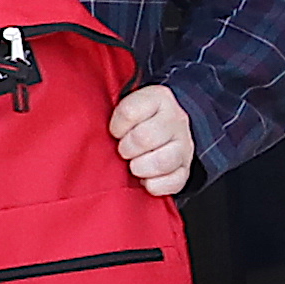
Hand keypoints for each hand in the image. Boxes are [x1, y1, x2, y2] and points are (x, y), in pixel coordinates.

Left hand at [110, 83, 198, 197]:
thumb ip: (116, 114)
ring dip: (141, 167)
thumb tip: (98, 134)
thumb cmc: (138, 119)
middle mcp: (175, 119)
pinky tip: (146, 181)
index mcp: (158, 98)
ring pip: (163, 161)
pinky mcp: (186, 168)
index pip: (129, 112)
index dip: (116, 127)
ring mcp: (184, 144)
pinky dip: (156, 185)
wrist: (167, 126)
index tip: (116, 133)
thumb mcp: (128, 105)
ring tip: (134, 167)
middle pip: (144, 137)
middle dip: (127, 149)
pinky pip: (175, 181)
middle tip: (124, 151)